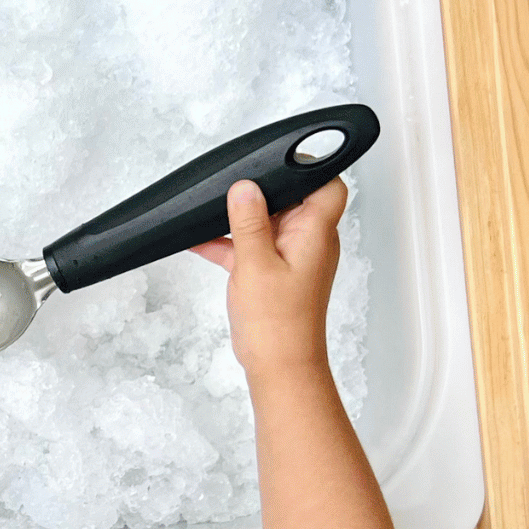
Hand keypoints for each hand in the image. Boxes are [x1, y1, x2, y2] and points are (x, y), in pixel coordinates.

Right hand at [191, 177, 346, 382]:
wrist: (279, 366)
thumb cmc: (278, 323)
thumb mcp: (255, 263)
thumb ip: (249, 221)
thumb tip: (245, 187)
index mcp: (316, 234)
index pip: (327, 186)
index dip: (307, 169)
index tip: (275, 162)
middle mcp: (310, 241)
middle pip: (293, 200)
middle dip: (262, 192)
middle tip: (234, 190)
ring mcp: (292, 257)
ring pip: (268, 222)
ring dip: (242, 219)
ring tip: (212, 214)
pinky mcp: (273, 273)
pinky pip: (252, 246)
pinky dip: (230, 242)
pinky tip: (200, 240)